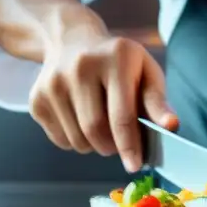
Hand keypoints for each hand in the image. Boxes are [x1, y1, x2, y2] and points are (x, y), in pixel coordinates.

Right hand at [28, 22, 177, 171]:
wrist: (71, 40)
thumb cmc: (118, 63)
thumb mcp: (145, 72)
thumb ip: (158, 101)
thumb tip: (170, 127)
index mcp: (115, 59)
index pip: (121, 115)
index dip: (129, 146)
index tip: (134, 165)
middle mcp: (80, 67)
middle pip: (96, 131)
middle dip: (112, 147)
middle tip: (120, 144)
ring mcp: (52, 83)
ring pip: (77, 140)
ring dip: (95, 146)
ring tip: (103, 128)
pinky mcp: (36, 98)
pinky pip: (60, 140)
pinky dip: (76, 141)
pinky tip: (81, 120)